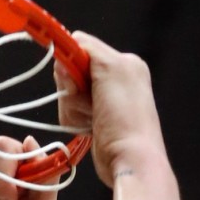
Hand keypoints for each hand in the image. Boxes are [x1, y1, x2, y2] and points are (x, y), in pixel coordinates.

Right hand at [55, 32, 166, 187]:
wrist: (130, 160)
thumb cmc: (126, 118)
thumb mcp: (110, 70)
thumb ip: (90, 49)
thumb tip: (69, 39)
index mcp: (124, 62)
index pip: (82, 49)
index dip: (71, 64)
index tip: (74, 82)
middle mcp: (116, 79)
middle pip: (72, 74)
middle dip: (72, 91)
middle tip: (88, 105)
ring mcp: (105, 102)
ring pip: (69, 96)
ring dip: (74, 109)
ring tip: (92, 120)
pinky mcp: (97, 121)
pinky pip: (72, 114)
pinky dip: (75, 121)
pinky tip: (90, 129)